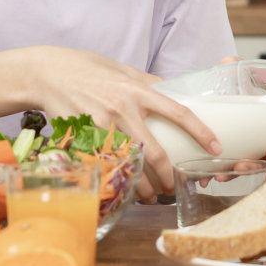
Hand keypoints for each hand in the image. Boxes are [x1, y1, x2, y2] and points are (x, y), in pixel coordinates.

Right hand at [28, 47, 220, 200]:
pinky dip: (118, 180)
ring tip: (153, 195)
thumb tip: (175, 92)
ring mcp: (101, 125)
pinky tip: (125, 189)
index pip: (178, 112)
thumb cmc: (90, 69)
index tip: (215, 147)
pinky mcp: (83, 137)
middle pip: (155, 152)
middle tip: (176, 186)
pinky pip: (107, 166)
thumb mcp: (124, 69)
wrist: (49, 73)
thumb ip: (149, 83)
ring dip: (144, 186)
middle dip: (169, 176)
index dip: (200, 131)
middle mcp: (122, 108)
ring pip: (131, 165)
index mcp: (138, 90)